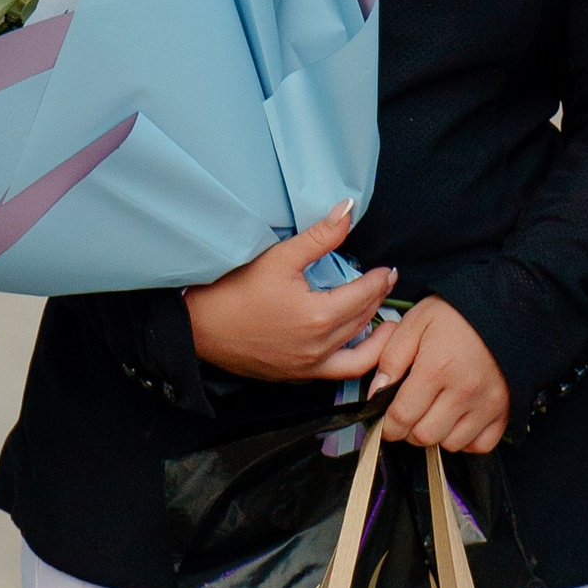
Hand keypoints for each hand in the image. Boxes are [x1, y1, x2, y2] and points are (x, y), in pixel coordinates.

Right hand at [184, 205, 396, 384]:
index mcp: (320, 317)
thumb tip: (348, 210)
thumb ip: (320, 236)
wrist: (198, 328)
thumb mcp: (279, 257)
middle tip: (385, 286)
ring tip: (384, 325)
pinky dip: (352, 360)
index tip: (388, 271)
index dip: (379, 281)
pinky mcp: (294, 377)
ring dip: (375, 340)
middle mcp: (319, 348)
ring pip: (357, 357)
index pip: (364, 296)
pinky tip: (351, 345)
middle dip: (378, 302)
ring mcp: (307, 367)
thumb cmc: (234, 290)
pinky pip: (335, 374)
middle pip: (363, 323)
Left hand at [366, 297, 510, 455]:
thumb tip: (376, 394)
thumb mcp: (415, 323)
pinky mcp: (504, 410)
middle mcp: (463, 392)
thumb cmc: (455, 313)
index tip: (387, 422)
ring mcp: (487, 404)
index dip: (388, 426)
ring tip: (435, 412)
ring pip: (451, 444)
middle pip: (424, 436)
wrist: (501, 307)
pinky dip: (466, 440)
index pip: (402, 418)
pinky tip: (458, 420)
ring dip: (438, 435)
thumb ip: (391, 358)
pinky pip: (480, 445)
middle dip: (409, 431)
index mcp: (436, 369)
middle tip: (410, 414)